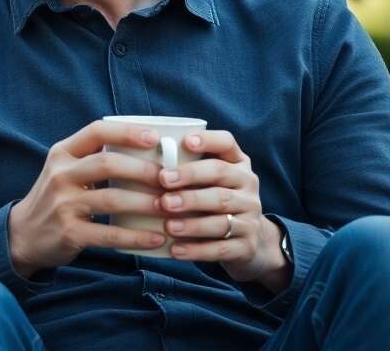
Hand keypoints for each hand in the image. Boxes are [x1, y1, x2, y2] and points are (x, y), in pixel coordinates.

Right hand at [7, 120, 167, 277]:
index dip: (127, 132)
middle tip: (169, 178)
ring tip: (169, 207)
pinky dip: (136, 237)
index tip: (154, 137)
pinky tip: (156, 238)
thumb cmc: (57, 198)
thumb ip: (94, 159)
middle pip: (107, 163)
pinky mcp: (69, 233)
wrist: (23, 234)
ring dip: (145, 203)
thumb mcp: (65, 171)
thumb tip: (148, 152)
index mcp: (62, 153)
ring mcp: (63, 204)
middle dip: (143, 170)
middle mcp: (60, 175)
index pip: (96, 132)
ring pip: (112, 199)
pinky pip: (109, 234)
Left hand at [156, 130, 289, 290]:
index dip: (208, 140)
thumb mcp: (209, 182)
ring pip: (221, 216)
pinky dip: (197, 250)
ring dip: (192, 221)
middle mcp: (248, 186)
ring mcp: (250, 217)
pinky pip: (221, 248)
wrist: (252, 243)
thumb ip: (186, 169)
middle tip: (163, 185)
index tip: (185, 142)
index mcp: (237, 164)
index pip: (227, 143)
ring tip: (167, 224)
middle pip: (221, 177)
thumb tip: (138, 159)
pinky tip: (175, 250)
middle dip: (190, 179)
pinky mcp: (247, 246)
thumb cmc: (215, 203)